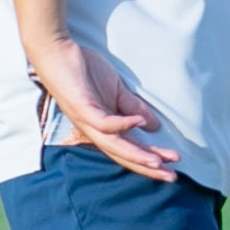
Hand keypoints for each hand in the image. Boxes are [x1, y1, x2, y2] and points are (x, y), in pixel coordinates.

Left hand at [26, 35, 179, 181]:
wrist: (56, 52)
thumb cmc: (83, 71)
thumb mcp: (115, 90)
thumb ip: (133, 108)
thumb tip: (153, 126)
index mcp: (103, 128)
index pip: (129, 150)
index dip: (150, 161)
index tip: (172, 169)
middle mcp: (93, 130)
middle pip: (123, 155)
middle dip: (148, 167)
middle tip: (171, 177)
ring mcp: (86, 120)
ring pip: (113, 145)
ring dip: (136, 154)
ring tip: (157, 162)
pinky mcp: (81, 107)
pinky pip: (103, 122)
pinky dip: (122, 124)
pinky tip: (139, 123)